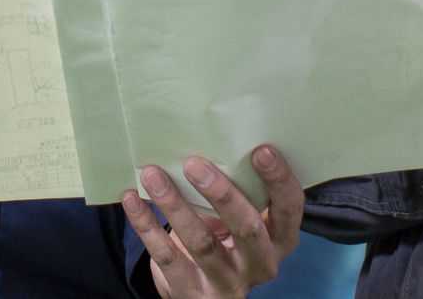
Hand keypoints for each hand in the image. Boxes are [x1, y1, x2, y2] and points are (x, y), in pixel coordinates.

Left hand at [123, 146, 303, 298]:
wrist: (206, 290)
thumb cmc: (227, 238)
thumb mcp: (243, 219)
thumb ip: (241, 192)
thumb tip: (209, 139)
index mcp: (280, 239)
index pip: (290, 209)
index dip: (279, 180)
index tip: (261, 150)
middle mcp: (262, 264)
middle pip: (247, 228)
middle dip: (221, 194)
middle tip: (193, 164)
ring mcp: (229, 283)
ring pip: (201, 243)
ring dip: (174, 205)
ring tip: (152, 174)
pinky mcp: (194, 293)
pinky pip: (167, 257)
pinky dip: (147, 226)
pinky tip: (132, 200)